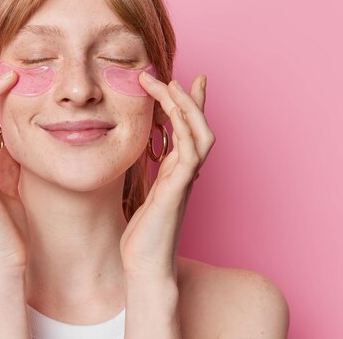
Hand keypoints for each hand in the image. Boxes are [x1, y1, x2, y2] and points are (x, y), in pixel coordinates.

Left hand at [120, 73, 214, 280]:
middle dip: (188, 99)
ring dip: (187, 108)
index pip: (188, 131)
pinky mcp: (176, 192)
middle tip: (173, 76)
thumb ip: (152, 177)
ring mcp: (184, 182)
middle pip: (198, 127)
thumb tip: (147, 161)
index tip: (182, 81)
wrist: (146, 267)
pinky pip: (189, 155)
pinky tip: (174, 115)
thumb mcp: (146, 197)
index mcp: (177, 173)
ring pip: (198, 136)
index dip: (189, 106)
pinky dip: (185, 131)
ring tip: (172, 85)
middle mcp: (185, 174)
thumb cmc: (144, 236)